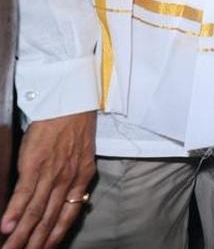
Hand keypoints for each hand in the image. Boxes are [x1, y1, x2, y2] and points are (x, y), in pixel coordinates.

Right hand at [1, 112, 96, 248]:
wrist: (69, 104)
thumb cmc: (74, 127)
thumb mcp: (81, 155)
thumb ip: (74, 177)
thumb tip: (63, 196)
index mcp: (81, 178)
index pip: (69, 214)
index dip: (57, 235)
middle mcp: (67, 180)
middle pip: (50, 219)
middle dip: (36, 242)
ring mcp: (51, 174)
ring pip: (36, 212)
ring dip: (22, 235)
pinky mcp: (34, 165)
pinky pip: (24, 194)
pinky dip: (14, 212)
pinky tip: (6, 227)